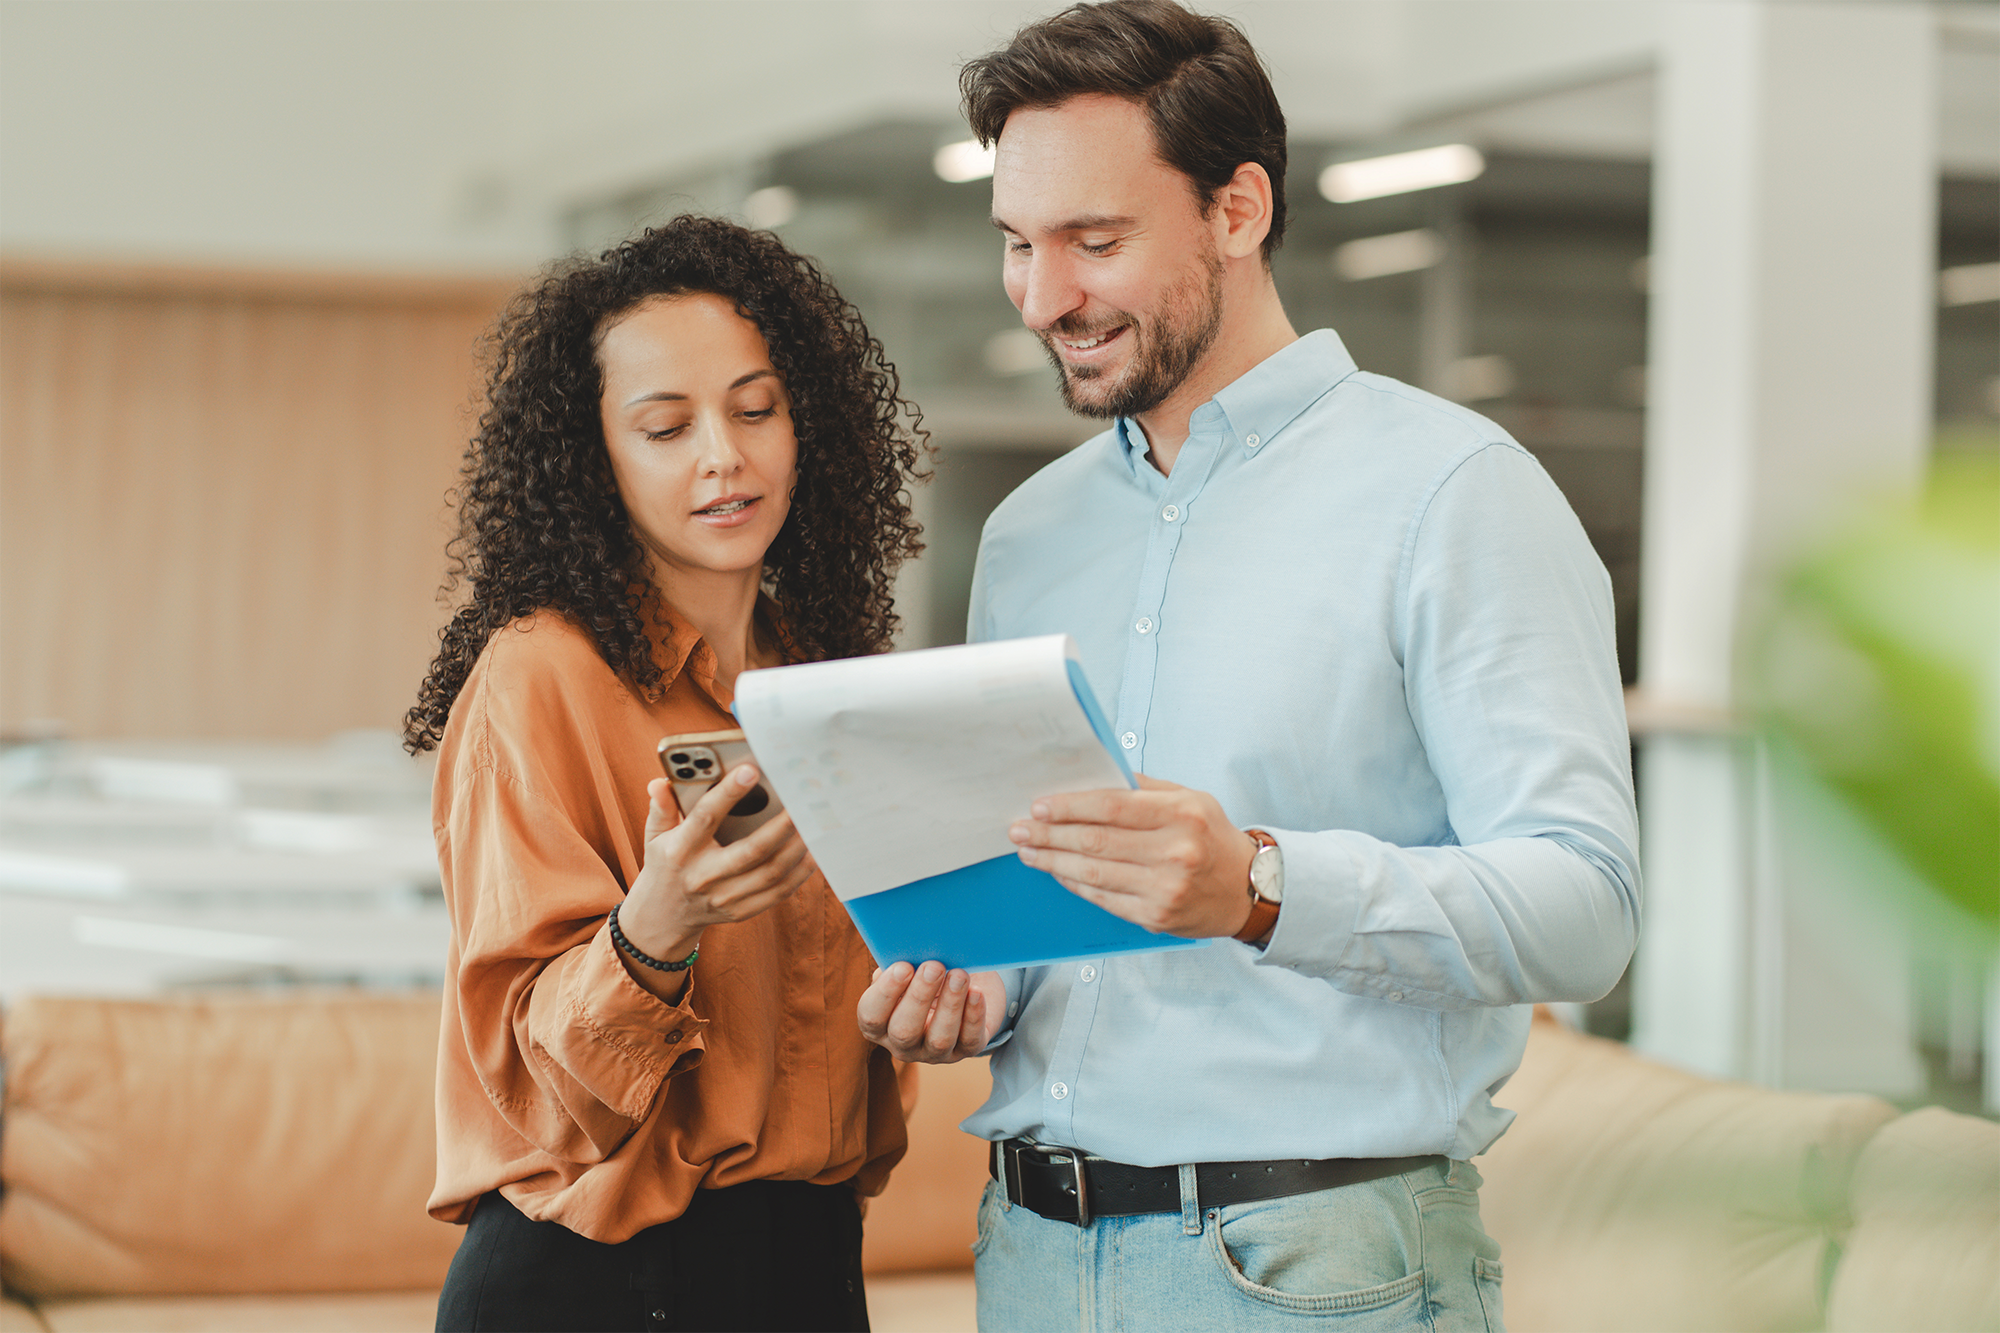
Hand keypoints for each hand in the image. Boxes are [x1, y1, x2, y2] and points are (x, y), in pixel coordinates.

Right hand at [616, 765, 813, 995]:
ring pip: (770, 873)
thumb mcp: (655, 835)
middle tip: (802, 802)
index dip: (728, 793)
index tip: (751, 770)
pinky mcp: (740, 911)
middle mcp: (703, 876)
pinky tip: (812, 853)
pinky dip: (799, 873)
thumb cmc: (665, 864)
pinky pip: (777, 893)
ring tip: (815, 824)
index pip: (705, 818)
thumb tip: (660, 783)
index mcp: (680, 851)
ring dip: (797, 848)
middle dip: (781, 825)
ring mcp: (724, 897)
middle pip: (751, 850)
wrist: (663, 917)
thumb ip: (661, 807)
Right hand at [857, 961, 1004, 1062]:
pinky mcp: (965, 1050)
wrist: (964, 983)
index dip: (885, 993)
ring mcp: (934, 1052)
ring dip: (950, 1005)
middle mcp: (903, 1044)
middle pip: (903, 1031)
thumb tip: (906, 949)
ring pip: (939, 1040)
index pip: (872, 1016)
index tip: (903, 967)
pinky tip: (977, 992)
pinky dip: (974, 1016)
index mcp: (880, 1023)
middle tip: (934, 967)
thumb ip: (900, 962)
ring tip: (959, 975)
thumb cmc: (927, 973)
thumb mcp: (909, 967)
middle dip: (919, 997)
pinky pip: (970, 1040)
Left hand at [1007, 774, 1255, 937]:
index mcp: (1182, 814)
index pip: (1113, 807)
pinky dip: (1074, 883)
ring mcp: (1165, 889)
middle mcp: (1175, 852)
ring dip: (1053, 860)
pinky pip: (1103, 898)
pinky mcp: (1156, 917)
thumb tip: (1091, 775)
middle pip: (1097, 841)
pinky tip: (1056, 871)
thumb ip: (1143, 787)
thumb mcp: (1190, 798)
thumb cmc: (1211, 837)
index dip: (1071, 806)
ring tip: (1027, 850)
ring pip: (1094, 873)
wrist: (1248, 889)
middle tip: (1020, 828)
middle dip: (1050, 834)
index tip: (1040, 804)